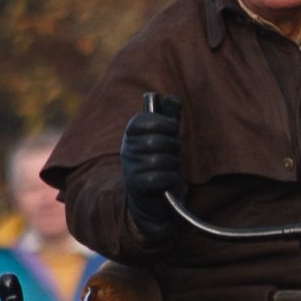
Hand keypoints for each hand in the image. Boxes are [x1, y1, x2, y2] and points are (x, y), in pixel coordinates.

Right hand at [119, 93, 183, 238]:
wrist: (155, 202)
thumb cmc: (161, 166)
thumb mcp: (166, 140)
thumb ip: (169, 119)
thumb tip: (173, 99)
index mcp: (132, 134)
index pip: (143, 120)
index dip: (162, 123)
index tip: (171, 130)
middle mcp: (127, 149)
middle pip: (156, 140)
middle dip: (173, 147)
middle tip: (173, 154)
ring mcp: (130, 167)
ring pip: (160, 159)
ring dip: (173, 165)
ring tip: (171, 169)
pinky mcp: (136, 185)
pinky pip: (159, 177)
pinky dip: (171, 179)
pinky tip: (169, 182)